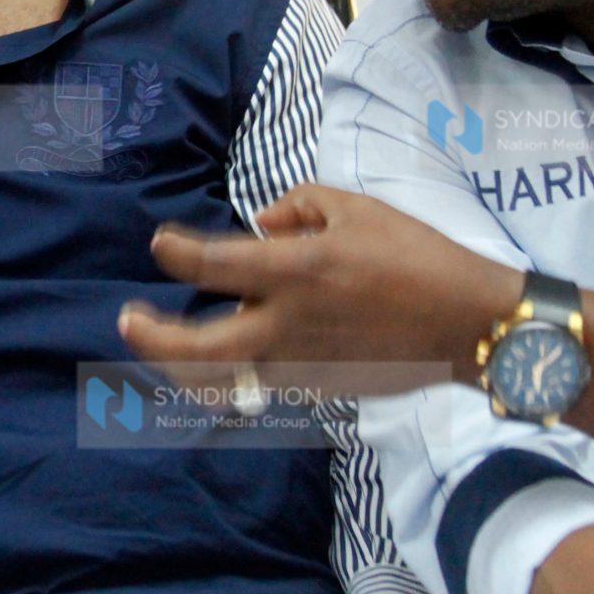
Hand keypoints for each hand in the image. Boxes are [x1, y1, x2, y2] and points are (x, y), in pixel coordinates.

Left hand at [117, 186, 520, 399]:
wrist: (466, 324)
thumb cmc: (417, 257)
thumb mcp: (357, 208)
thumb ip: (298, 206)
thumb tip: (261, 223)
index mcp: (295, 271)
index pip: (210, 264)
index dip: (173, 252)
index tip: (160, 245)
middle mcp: (287, 323)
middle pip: (196, 348)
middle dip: (151, 338)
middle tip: (127, 321)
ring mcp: (300, 364)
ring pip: (220, 379)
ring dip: (184, 365)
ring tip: (164, 346)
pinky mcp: (317, 387)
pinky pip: (259, 383)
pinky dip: (233, 374)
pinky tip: (221, 361)